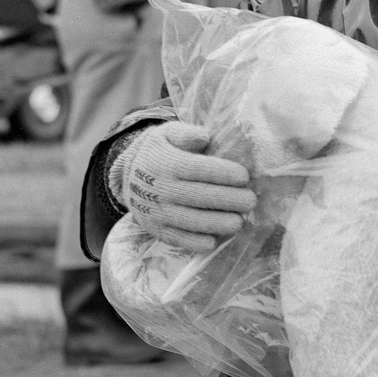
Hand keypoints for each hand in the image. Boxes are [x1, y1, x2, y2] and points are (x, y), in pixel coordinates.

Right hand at [109, 121, 255, 252]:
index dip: (223, 173)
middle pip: (198, 196)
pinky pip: (176, 238)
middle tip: (251, 201)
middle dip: (228, 199)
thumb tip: (205, 137)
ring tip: (239, 222)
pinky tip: (214, 241)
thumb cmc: (158, 151)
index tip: (245, 177)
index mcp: (166, 162)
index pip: (198, 169)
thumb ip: (186, 133)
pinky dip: (195, 242)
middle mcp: (160, 188)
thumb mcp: (167, 134)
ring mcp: (156, 210)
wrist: (127, 174)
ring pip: (190, 220)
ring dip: (217, 223)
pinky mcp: (154, 228)